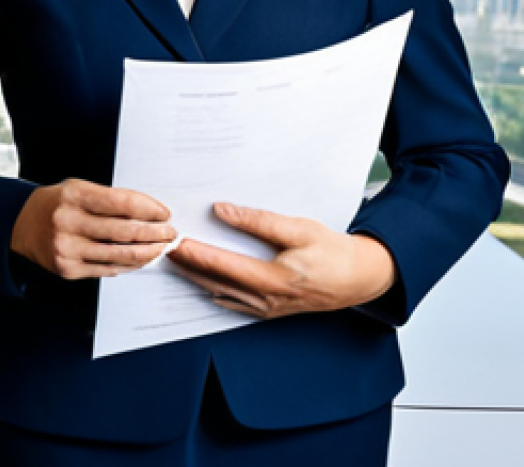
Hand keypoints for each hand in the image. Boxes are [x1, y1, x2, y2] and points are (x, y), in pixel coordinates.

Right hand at [10, 178, 176, 279]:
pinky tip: (140, 260)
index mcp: (74, 195)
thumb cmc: (58, 203)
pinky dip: (128, 265)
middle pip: (124, 230)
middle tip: (170, 233)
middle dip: (154, 233)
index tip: (164, 213)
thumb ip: (111, 199)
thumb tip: (150, 213)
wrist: (22, 224)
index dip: (149, 209)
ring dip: (147, 252)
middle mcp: (68, 221)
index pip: (122, 202)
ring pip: (119, 254)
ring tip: (161, 248)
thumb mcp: (79, 189)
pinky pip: (106, 269)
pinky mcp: (67, 269)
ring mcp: (67, 248)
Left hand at [166, 203, 396, 318]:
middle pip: (215, 283)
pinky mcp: (271, 311)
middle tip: (164, 250)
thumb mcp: (299, 228)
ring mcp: (268, 309)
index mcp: (274, 279)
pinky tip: (202, 285)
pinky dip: (214, 292)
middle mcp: (267, 300)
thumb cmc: (331, 250)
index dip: (196, 254)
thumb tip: (222, 211)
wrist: (359, 278)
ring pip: (222, 295)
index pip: (224, 266)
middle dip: (187, 266)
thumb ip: (259, 220)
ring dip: (196, 280)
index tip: (175, 242)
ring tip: (175, 263)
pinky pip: (235, 304)